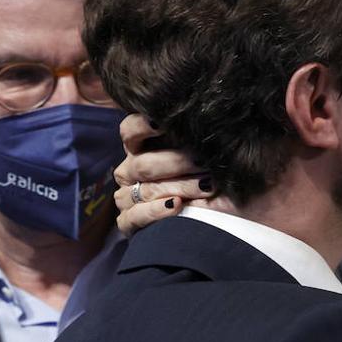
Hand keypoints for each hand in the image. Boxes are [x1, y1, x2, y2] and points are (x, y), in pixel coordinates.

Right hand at [111, 114, 212, 235]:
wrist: (215, 220)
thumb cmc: (208, 178)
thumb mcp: (201, 154)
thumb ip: (191, 138)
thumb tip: (200, 119)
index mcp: (140, 148)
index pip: (129, 130)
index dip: (142, 125)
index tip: (163, 122)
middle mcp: (129, 171)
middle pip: (143, 164)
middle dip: (176, 162)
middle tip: (204, 161)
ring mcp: (126, 197)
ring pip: (146, 190)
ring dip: (179, 187)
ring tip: (207, 186)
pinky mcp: (129, 223)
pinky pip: (135, 216)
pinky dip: (156, 211)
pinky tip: (176, 205)